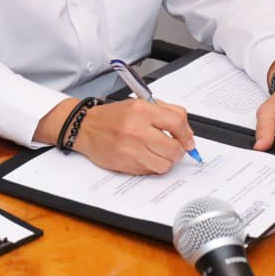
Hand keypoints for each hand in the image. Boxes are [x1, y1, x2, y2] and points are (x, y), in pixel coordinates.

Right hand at [72, 98, 195, 174]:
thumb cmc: (113, 116)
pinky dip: (151, 166)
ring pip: (165, 165)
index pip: (177, 123)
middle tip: (172, 148)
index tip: (188, 141)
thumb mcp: (140, 104)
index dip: (187, 135)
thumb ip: (167, 112)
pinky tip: (144, 157)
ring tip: (157, 153)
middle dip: (178, 151)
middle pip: (174, 149)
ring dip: (165, 161)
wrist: (86, 127)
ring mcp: (131, 149)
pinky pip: (150, 171)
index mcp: (142, 110)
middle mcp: (137, 129)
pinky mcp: (125, 163)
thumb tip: (187, 133)